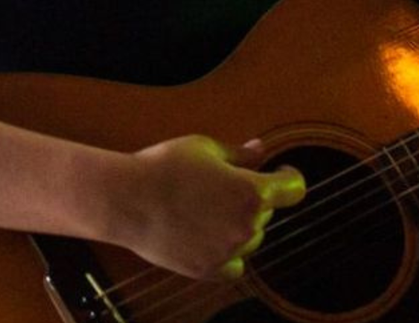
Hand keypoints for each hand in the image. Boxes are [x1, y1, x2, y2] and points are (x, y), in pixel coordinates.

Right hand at [109, 135, 305, 281]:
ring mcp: (228, 251)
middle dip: (249, 200)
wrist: (125, 199)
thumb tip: (259, 150)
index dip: (289, 178)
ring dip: (237, 226)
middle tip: (218, 187)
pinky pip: (234, 266)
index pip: (293, 190)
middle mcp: (246, 225)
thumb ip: (238, 154)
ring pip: (249, 240)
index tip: (282, 174)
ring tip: (204, 211)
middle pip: (264, 214)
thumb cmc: (162, 167)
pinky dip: (227, 255)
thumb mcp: (203, 148)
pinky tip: (208, 239)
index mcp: (251, 192)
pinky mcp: (208, 270)